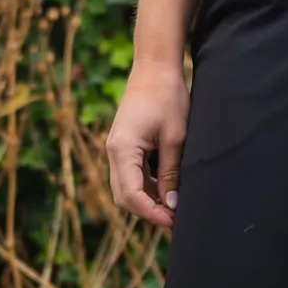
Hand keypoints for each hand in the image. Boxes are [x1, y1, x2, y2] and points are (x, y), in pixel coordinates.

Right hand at [106, 59, 190, 229]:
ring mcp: (116, 148)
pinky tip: (165, 189)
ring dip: (146, 200)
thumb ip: (171, 172)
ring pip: (126, 187)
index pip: (132, 195)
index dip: (152, 213)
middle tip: (175, 219)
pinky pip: (129, 175)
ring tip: (173, 207)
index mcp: (122, 150)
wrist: (154, 66)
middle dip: (148, 211)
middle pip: (124, 196)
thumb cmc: (167, 96)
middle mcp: (113, 151)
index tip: (173, 221)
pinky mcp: (123, 145)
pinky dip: (145, 186)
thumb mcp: (174, 137)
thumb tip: (171, 205)